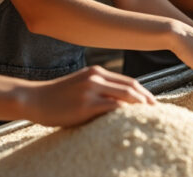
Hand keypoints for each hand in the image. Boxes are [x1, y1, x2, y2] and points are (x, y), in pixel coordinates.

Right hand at [27, 66, 154, 127]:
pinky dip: (125, 113)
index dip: (144, 93)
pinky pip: (112, 108)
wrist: (33, 98)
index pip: (129, 81)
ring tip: (151, 117)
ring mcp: (91, 90)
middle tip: (158, 112)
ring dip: (141, 106)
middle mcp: (96, 77)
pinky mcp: (85, 105)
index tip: (153, 104)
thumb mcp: (80, 85)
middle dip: (148, 100)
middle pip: (131, 87)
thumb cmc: (56, 96)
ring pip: (126, 95)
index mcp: (97, 72)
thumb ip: (99, 88)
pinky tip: (132, 121)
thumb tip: (118, 103)